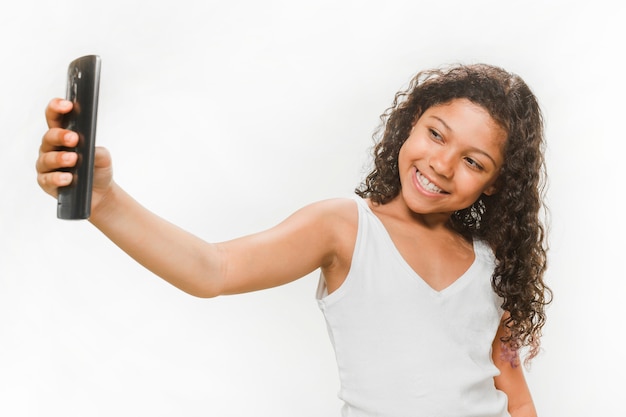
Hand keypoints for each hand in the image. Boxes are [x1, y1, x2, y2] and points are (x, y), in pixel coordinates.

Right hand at [35, 98, 112, 213]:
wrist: (100, 193)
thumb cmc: (97, 169)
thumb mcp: (103, 158)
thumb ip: (97, 151)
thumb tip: (90, 150)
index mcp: (63, 135)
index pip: (55, 117)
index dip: (57, 108)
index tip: (67, 105)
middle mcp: (51, 148)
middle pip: (49, 136)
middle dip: (60, 136)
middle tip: (74, 138)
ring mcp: (46, 165)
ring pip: (47, 158)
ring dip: (60, 158)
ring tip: (73, 159)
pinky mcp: (46, 182)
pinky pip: (47, 179)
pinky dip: (57, 178)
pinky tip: (68, 178)